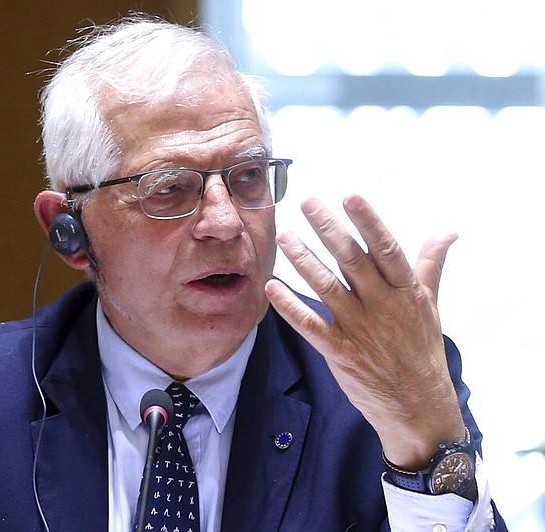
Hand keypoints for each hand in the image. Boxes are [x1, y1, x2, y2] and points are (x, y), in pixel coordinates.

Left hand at [265, 195, 463, 468]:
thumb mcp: (431, 306)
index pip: (386, 249)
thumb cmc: (421, 352)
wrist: (419, 408)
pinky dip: (290, 307)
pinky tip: (272, 287)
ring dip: (304, 261)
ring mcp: (361, 330)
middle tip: (307, 204)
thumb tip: (447, 233)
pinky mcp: (341, 353)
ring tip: (285, 237)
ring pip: (327, 288)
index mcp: (406, 292)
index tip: (351, 196)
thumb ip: (430, 266)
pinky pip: (311, 326)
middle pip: (352, 261)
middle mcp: (383, 307)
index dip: (368, 222)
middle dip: (329, 230)